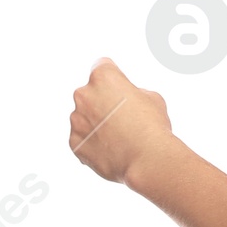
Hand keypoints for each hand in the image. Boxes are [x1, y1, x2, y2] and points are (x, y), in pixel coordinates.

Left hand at [69, 57, 174, 185]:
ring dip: (96, 124)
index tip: (120, 89)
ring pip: (84, 117)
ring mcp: (76, 119)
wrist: (147, 159)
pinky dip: (93, 144)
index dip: (114, 79)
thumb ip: (133, 92)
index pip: (102, 67)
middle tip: (122, 119)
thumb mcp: (152, 98)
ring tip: (118, 139)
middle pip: (90, 93)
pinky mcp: (74, 142)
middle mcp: (84, 94)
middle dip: (102, 103)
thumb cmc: (152, 127)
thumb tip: (127, 99)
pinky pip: (82, 139)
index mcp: (103, 77)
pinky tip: (111, 150)